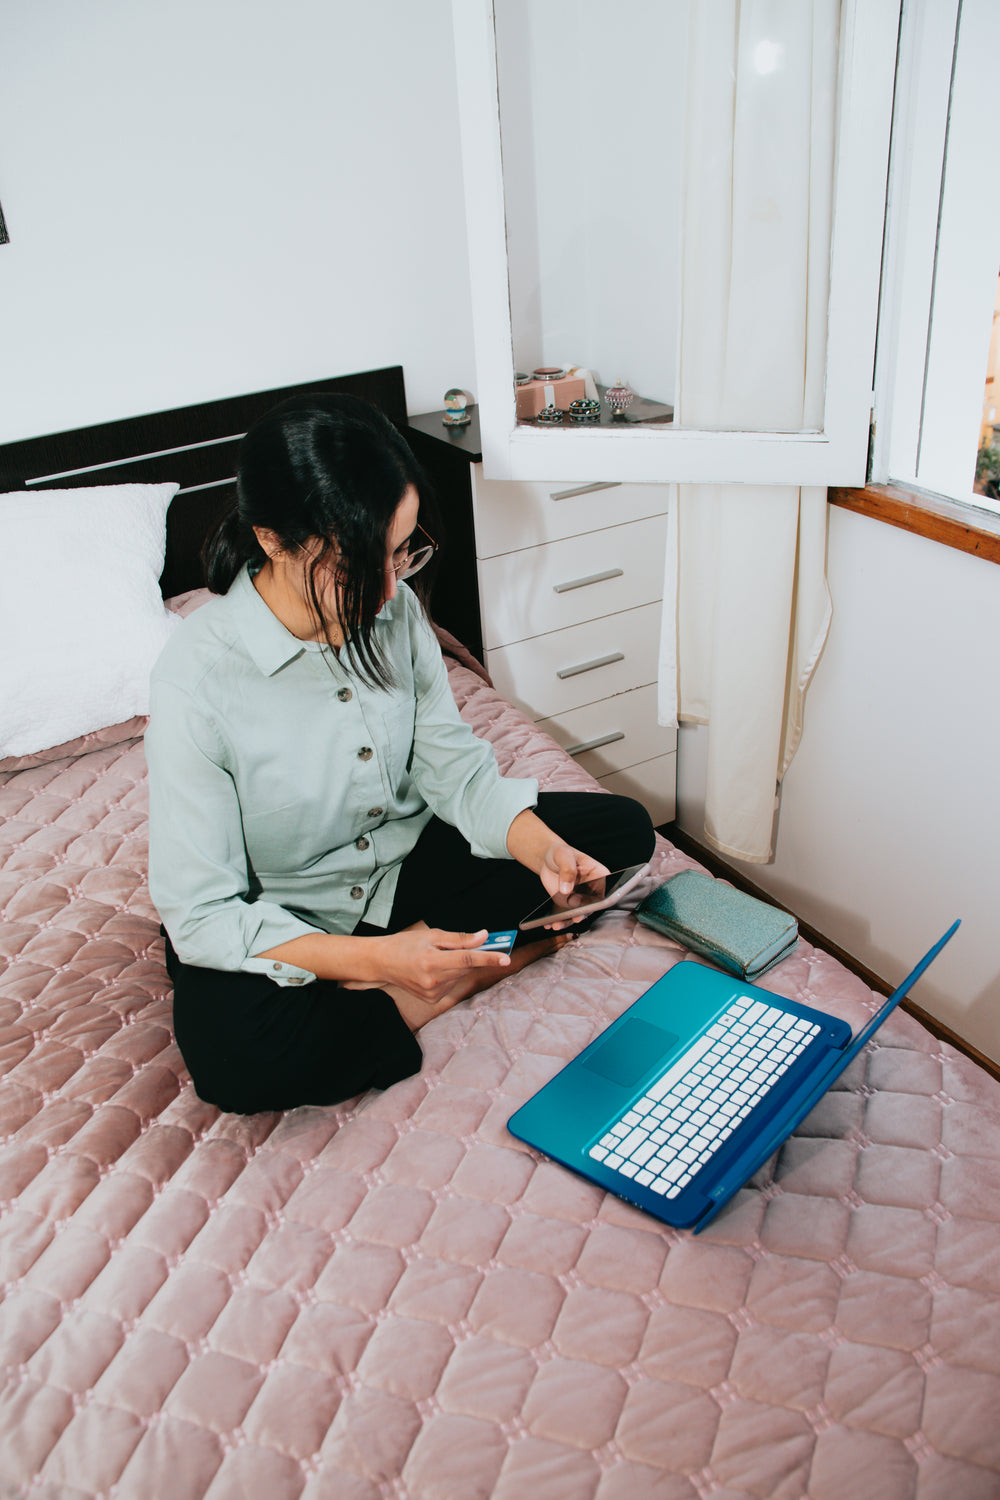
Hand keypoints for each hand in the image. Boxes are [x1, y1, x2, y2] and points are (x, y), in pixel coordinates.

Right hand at [376, 925, 509, 1003]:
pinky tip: (436, 968)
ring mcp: (432, 993)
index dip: (488, 958)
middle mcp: (433, 981)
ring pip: (460, 976)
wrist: (382, 962)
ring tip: (440, 957)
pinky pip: (452, 984)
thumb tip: (483, 937)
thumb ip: (460, 938)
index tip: (505, 958)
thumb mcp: (432, 935)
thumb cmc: (405, 945)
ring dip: (459, 966)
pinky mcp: (432, 1000)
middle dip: (474, 956)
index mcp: (431, 962)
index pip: (466, 960)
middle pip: (466, 968)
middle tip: (476, 944)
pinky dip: (451, 974)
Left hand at [537, 840, 609, 925]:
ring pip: (578, 914)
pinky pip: (566, 915)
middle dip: (582, 914)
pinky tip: (548, 923)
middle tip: (573, 918)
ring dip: (568, 921)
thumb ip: (568, 871)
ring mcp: (581, 899)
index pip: (603, 890)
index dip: (596, 900)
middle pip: (591, 906)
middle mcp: (593, 890)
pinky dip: (558, 920)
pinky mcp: (569, 905)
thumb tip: (566, 889)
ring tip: (556, 924)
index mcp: (599, 875)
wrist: (549, 859)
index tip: (586, 905)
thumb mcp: (564, 856)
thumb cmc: (562, 853)